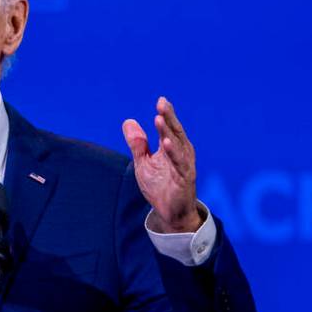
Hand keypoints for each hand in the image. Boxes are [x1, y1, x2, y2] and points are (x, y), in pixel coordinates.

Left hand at [122, 97, 201, 232]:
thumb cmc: (160, 186)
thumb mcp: (143, 163)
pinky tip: (167, 143)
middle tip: (162, 103)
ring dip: (169, 132)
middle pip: (175, 132)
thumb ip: (137, 144)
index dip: (165, 114)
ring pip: (178, 146)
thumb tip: (128, 121)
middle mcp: (181, 154)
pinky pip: (180, 164)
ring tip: (160, 119)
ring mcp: (184, 166)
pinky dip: (174, 153)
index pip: (168, 128)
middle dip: (169, 117)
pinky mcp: (184, 179)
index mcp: (171, 148)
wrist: (171, 212)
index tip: (160, 100)